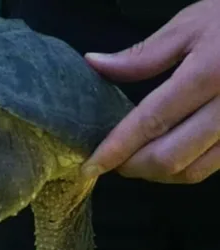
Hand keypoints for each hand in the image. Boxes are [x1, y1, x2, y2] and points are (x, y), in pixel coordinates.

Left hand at [81, 0, 219, 183]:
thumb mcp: (190, 26)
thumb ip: (142, 55)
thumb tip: (95, 63)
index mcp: (209, 75)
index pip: (151, 122)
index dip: (117, 148)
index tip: (91, 164)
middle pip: (171, 156)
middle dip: (132, 167)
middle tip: (110, 162)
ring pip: (192, 170)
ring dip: (155, 174)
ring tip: (133, 161)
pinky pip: (212, 167)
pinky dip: (181, 169)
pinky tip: (165, 156)